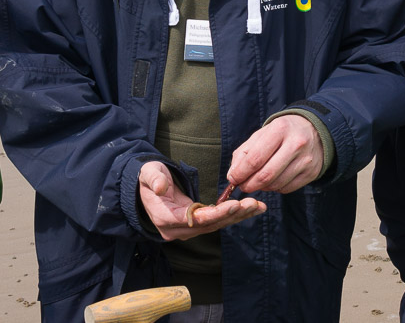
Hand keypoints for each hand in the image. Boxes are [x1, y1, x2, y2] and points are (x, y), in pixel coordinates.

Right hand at [138, 162, 264, 240]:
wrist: (145, 188)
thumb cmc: (148, 178)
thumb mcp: (148, 174)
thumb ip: (154, 179)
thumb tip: (160, 187)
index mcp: (166, 218)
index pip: (195, 219)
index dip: (216, 214)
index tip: (234, 204)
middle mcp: (178, 229)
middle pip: (210, 224)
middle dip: (233, 214)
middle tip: (253, 203)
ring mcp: (188, 229)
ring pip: (217, 224)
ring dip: (239, 216)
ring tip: (259, 206)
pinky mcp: (197, 224)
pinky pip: (218, 221)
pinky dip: (235, 215)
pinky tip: (253, 208)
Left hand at [227, 115, 323, 193]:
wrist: (313, 130)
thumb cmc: (281, 133)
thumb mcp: (262, 134)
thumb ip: (244, 153)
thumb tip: (232, 176)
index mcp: (280, 129)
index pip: (255, 159)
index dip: (240, 173)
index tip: (233, 179)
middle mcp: (296, 144)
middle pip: (266, 175)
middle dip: (249, 184)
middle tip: (243, 186)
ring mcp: (306, 160)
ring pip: (276, 184)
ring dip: (261, 187)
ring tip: (257, 181)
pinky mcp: (311, 173)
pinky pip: (287, 189)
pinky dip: (275, 188)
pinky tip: (273, 180)